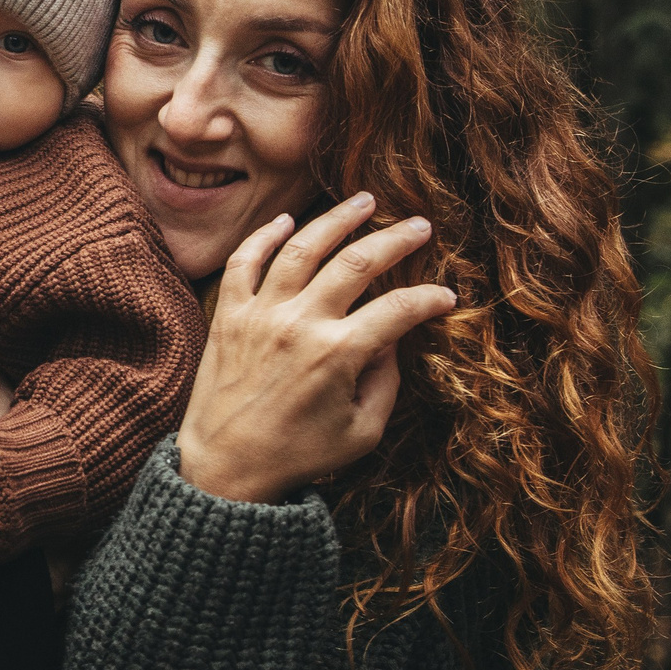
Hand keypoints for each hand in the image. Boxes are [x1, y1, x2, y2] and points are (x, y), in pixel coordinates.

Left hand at [177, 191, 457, 504]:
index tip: (446, 298)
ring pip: (302, 246)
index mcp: (338, 354)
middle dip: (396, 239)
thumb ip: (385, 381)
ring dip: (338, 218)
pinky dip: (265, 235)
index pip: (399, 309)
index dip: (429, 300)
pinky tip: (288, 220)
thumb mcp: (361, 432)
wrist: (224, 468)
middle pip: (357, 262)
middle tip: (419, 226)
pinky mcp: (228, 315)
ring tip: (365, 201)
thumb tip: (393, 337)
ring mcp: (260, 314)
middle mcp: (299, 324)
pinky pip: (245, 260)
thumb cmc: (298, 456)